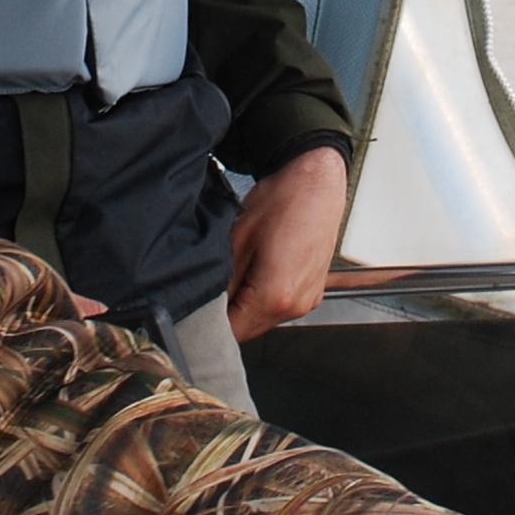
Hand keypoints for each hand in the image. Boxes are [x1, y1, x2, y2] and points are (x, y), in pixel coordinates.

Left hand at [225, 145, 351, 339]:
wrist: (316, 182)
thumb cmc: (282, 201)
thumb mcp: (237, 239)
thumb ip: (222, 281)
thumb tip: (206, 303)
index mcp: (276, 295)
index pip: (233, 332)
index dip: (211, 323)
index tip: (198, 308)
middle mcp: (296, 305)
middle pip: (250, 329)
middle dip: (230, 314)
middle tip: (214, 287)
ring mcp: (308, 300)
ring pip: (265, 320)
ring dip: (248, 306)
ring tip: (241, 271)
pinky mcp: (313, 292)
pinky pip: (282, 307)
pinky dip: (266, 297)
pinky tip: (260, 269)